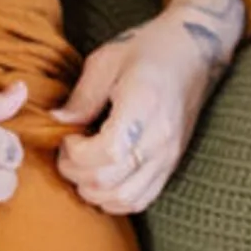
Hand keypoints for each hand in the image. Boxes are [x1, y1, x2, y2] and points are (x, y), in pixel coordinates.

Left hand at [52, 0, 245, 214]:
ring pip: (124, 199)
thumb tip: (58, 121)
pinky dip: (115, 199)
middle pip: (109, 182)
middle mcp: (159, 139)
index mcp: (143, 106)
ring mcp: (167, 157)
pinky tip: (103, 179)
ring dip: (94, 192)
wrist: (193, 55)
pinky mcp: (170, 167)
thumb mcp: (107, 61)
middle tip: (68, 153)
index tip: (68, 136)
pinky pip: (140, 200)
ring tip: (83, 167)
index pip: (106, 153)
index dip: (76, 153)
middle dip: (76, 173)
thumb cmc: (149, 50)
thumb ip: (82, 96)